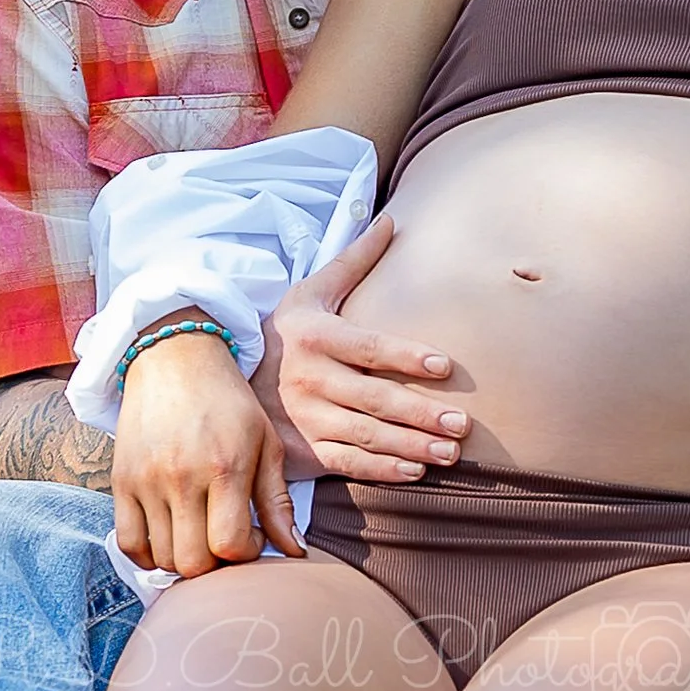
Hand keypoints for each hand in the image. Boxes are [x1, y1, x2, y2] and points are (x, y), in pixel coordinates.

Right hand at [112, 321, 307, 576]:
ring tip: (201, 534)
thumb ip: (278, 500)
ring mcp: (146, 481)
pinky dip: (148, 556)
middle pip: (194, 562)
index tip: (252, 534)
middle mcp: (181, 477)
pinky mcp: (120, 481)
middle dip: (216, 564)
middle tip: (225, 540)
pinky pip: (127, 543)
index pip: (230, 544)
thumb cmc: (228, 400)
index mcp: (224, 466)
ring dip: (186, 559)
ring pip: (162, 558)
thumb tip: (295, 551)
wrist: (174, 356)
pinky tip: (169, 540)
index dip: (246, 553)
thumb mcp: (266, 441)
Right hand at [255, 213, 468, 481]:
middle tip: (462, 424)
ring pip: (365, 436)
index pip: (368, 347)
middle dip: (421, 413)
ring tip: (450, 451)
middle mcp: (309, 378)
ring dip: (411, 446)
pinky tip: (414, 470)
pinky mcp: (302, 449)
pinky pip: (346, 463)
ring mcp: (305, 417)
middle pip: (373, 399)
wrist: (227, 374)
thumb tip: (390, 219)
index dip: (406, 356)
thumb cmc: (285, 330)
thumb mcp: (311, 290)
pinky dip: (381, 470)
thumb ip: (354, 259)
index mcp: (315, 336)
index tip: (444, 366)